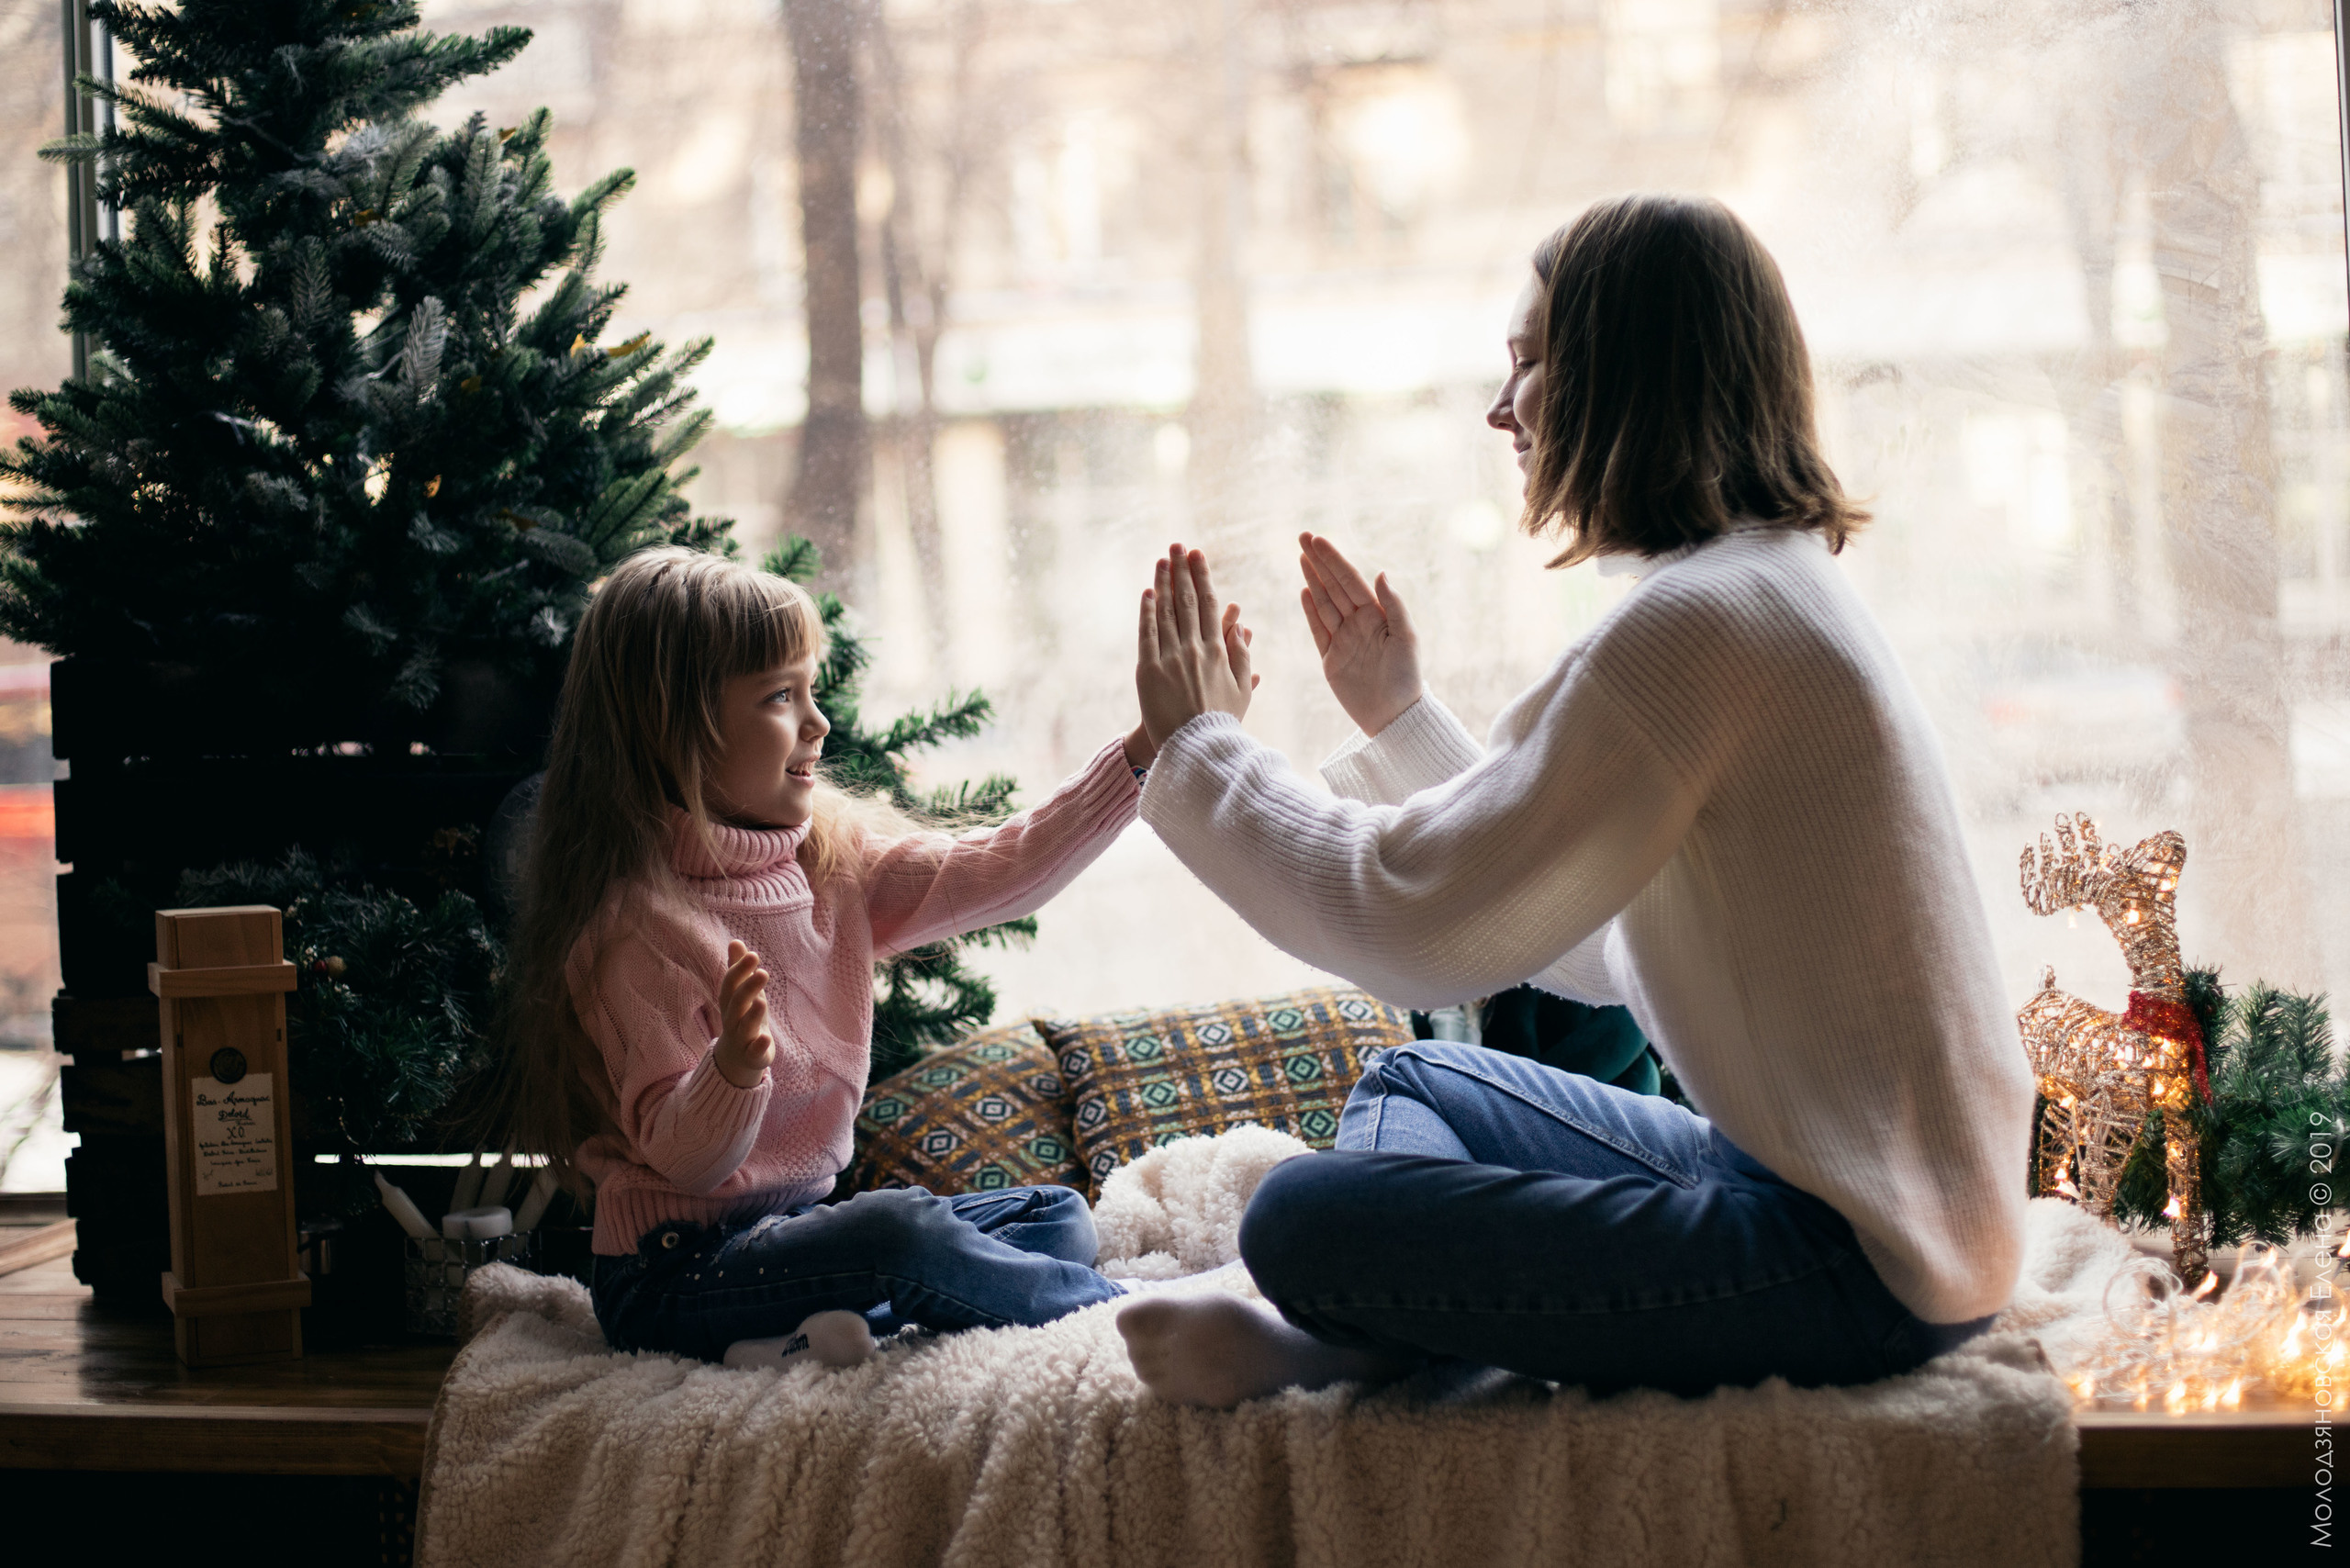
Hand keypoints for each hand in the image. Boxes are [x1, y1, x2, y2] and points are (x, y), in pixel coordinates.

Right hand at [714, 940, 773, 1088]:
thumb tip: (735, 941)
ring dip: (752, 1015)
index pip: (730, 985)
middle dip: (748, 988)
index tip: (753, 955)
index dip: (739, 970)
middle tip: (763, 972)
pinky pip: (753, 1052)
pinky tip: (767, 1038)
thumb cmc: (743, 1017)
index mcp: (730, 1003)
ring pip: (744, 1027)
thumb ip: (739, 969)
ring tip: (762, 1001)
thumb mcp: (742, 993)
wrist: (737, 1058)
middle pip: (737, 1004)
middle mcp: (732, 1020)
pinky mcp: (752, 1056)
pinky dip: (758, 1046)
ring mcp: (741, 1039)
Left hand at [1136, 544, 1257, 749]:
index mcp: (1218, 652)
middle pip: (1186, 602)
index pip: (1209, 605)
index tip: (1198, 556)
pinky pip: (1147, 634)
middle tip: (1178, 546)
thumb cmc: (1221, 723)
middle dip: (1182, 571)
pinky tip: (1147, 593)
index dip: (1202, 578)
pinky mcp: (1148, 671)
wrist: (1194, 750)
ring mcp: (1170, 659)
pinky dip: (1147, 612)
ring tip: (1162, 560)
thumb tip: (1241, 626)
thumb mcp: (1242, 692)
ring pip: (1166, 613)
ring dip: (1163, 583)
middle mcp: (1194, 650)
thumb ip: (1242, 657)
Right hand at [1297, 532, 1420, 735]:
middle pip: (1334, 586)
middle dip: (1319, 562)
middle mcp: (1358, 623)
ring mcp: (1343, 639)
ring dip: (1312, 580)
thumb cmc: (1406, 677)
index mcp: (1377, 615)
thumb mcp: (1406, 638)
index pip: (1350, 580)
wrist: (1393, 715)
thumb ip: (1393, 605)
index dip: (1334, 559)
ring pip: (1323, 603)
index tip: (1318, 540)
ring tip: (1301, 557)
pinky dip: (1310, 611)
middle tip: (1303, 537)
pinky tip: (1304, 591)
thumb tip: (1380, 573)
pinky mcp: (1331, 658)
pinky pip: (1318, 629)